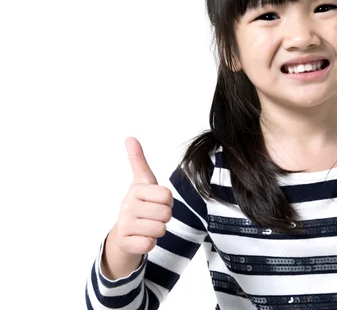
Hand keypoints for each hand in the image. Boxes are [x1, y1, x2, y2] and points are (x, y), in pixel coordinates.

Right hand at [113, 137, 172, 254]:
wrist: (123, 232)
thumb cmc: (139, 204)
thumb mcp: (141, 181)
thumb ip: (138, 160)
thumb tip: (130, 137)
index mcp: (136, 190)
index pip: (167, 196)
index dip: (167, 202)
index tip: (157, 202)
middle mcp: (127, 206)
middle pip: (166, 214)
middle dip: (164, 217)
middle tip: (152, 216)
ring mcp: (124, 225)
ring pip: (160, 229)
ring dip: (158, 231)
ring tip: (147, 226)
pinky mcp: (125, 243)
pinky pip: (150, 244)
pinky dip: (149, 243)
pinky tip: (141, 238)